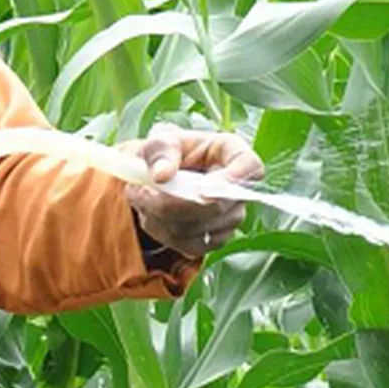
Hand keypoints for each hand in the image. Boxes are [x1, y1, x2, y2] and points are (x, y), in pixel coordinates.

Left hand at [123, 124, 263, 260]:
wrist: (160, 177)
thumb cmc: (166, 154)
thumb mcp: (159, 142)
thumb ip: (160, 153)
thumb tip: (162, 175)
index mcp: (233, 153)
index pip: (250, 166)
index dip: (232, 180)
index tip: (201, 188)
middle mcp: (240, 189)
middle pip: (215, 206)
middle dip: (170, 203)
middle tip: (138, 191)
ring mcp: (231, 218)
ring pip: (196, 229)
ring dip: (159, 218)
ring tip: (143, 198)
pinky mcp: (215, 240)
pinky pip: (188, 244)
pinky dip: (162, 232)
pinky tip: (153, 215)